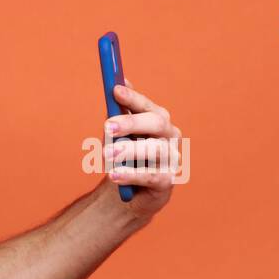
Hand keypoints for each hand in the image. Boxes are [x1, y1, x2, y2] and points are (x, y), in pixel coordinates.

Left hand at [105, 81, 181, 219]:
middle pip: (156, 124)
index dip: (133, 98)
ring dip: (129, 151)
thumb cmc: (125, 158)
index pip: (148, 106)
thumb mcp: (118, 135)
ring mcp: (171, 159)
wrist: (130, 194)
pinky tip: (114, 175)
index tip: (115, 91)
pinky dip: (131, 175)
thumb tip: (117, 83)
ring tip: (107, 154)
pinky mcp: (166, 182)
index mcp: (158, 121)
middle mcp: (169, 137)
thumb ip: (118, 112)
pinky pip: (150, 176)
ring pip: (154, 150)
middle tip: (107, 127)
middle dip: (131, 123)